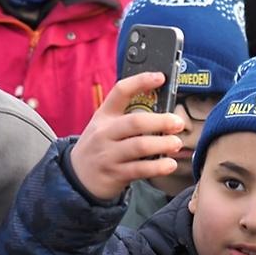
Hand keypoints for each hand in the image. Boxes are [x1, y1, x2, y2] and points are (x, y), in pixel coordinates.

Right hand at [70, 72, 183, 200]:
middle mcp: (105, 133)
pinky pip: (140, 169)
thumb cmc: (100, 146)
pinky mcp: (115, 174)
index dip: (141, 81)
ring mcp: (109, 154)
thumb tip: (164, 111)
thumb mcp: (105, 126)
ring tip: (177, 143)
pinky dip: (158, 167)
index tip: (160, 77)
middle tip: (178, 123)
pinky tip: (170, 164)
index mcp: (104, 115)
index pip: (121, 91)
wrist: (77, 177)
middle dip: (161, 121)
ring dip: (163, 144)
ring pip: (139, 146)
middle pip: (135, 122)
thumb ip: (128, 118)